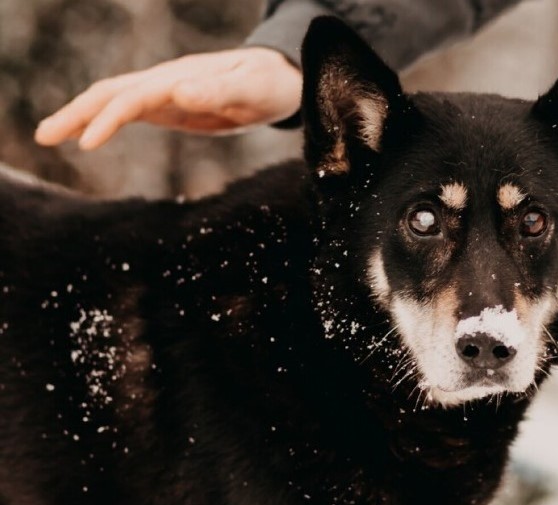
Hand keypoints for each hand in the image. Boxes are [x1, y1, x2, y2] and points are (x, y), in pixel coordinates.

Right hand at [35, 47, 301, 149]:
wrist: (283, 78)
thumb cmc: (270, 84)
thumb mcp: (251, 89)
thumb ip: (219, 91)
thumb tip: (179, 92)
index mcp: (181, 77)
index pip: (135, 97)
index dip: (109, 119)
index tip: (86, 143)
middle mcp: (167, 81)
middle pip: (112, 93)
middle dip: (77, 113)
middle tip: (44, 137)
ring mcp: (168, 92)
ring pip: (115, 100)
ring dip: (81, 116)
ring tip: (50, 137)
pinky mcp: (173, 105)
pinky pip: (131, 110)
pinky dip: (105, 120)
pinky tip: (87, 135)